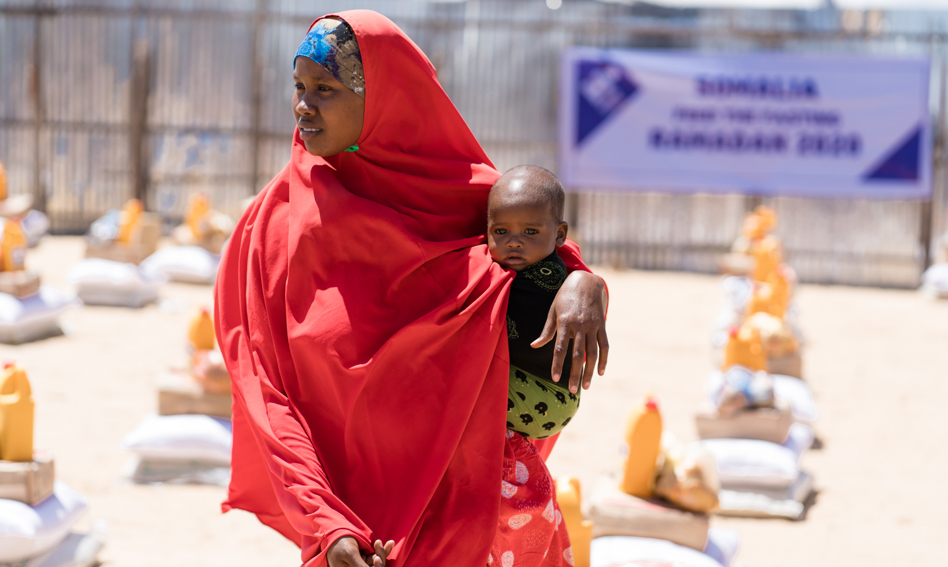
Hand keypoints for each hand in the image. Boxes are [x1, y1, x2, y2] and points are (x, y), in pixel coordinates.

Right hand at [328, 537, 393, 566]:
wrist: (333, 533)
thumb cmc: (339, 543)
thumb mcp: (349, 553)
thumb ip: (360, 565)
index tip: (377, 558)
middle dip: (380, 557)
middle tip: (378, 543)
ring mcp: (362, 565)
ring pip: (378, 563)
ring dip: (382, 552)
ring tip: (378, 541)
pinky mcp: (365, 559)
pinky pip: (377, 556)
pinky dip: (382, 550)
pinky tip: (389, 543)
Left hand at [531, 271, 608, 392]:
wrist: (586, 281)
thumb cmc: (565, 297)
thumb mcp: (553, 310)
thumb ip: (547, 330)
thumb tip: (534, 345)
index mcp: (564, 322)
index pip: (560, 347)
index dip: (557, 364)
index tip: (555, 378)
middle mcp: (579, 325)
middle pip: (577, 354)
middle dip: (574, 373)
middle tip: (572, 390)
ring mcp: (593, 325)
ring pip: (592, 352)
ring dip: (589, 371)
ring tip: (585, 386)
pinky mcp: (602, 325)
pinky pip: (604, 345)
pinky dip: (603, 359)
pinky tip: (600, 372)